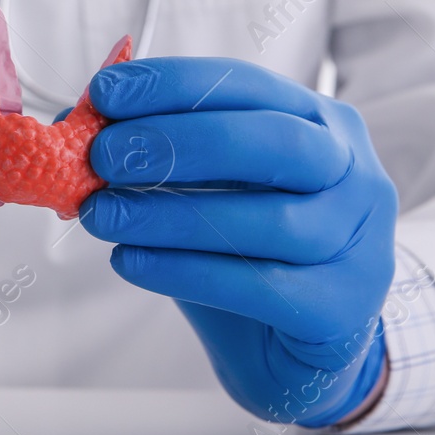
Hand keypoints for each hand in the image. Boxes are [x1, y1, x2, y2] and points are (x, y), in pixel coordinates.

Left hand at [79, 57, 396, 427]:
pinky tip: (130, 262)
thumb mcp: (207, 186)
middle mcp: (354, 173)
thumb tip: (76, 120)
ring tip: (101, 215)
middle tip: (103, 156)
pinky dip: (183, 270)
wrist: (292, 349)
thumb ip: (157, 150)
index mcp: (321, 122)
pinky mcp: (341, 308)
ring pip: (266, 220)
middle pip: (273, 143)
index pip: (246, 85)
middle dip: (178, 142)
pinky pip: (256, 284)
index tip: (104, 94)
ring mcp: (358, 242)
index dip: (173, 85)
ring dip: (168, 214)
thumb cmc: (247, 251)